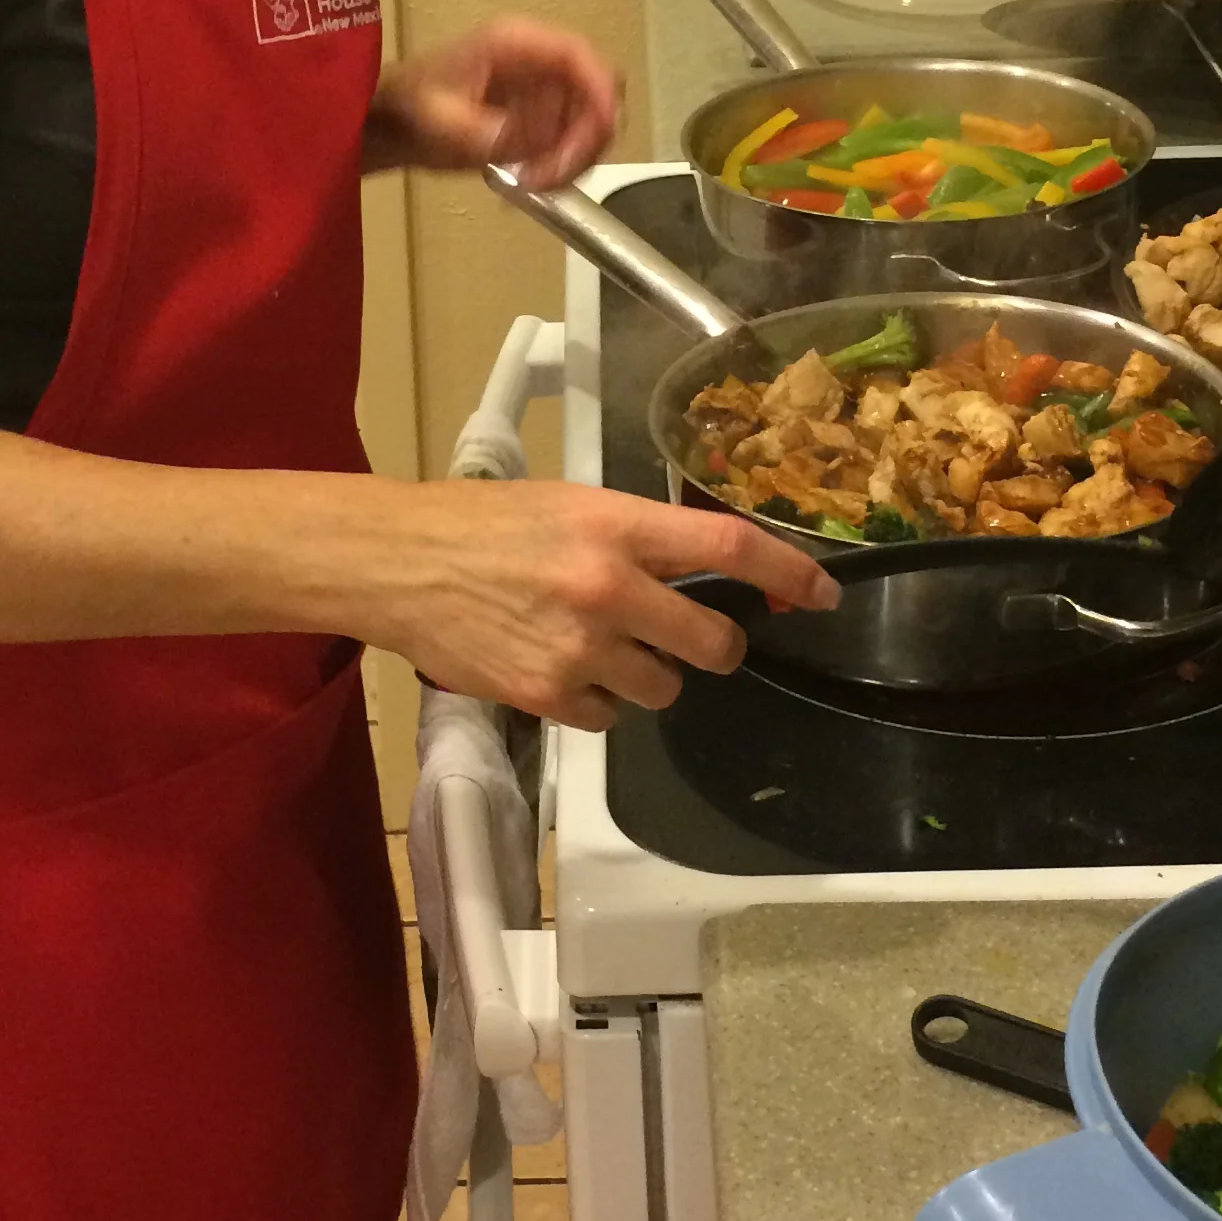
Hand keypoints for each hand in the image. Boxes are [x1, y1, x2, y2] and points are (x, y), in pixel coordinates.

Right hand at [362, 481, 838, 732]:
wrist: (397, 564)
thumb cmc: (481, 524)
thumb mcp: (571, 504)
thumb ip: (638, 536)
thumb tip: (705, 567)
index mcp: (618, 524)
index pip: (729, 548)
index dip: (790, 572)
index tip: (824, 592)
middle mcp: (608, 586)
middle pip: (713, 641)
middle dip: (716, 647)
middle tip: (694, 638)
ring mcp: (579, 647)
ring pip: (663, 688)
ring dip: (647, 675)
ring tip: (597, 646)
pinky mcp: (547, 695)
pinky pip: (609, 716)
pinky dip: (596, 701)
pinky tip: (559, 667)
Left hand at [363, 18, 621, 188]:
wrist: (389, 121)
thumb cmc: (407, 108)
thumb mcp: (438, 121)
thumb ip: (485, 132)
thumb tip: (532, 145)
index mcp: (514, 44)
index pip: (577, 56)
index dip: (600, 91)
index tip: (603, 132)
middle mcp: (538, 61)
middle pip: (596, 91)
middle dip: (586, 138)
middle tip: (550, 175)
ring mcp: (543, 88)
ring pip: (590, 122)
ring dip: (573, 159)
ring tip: (531, 183)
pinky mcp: (541, 115)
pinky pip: (572, 140)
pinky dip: (561, 166)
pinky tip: (529, 181)